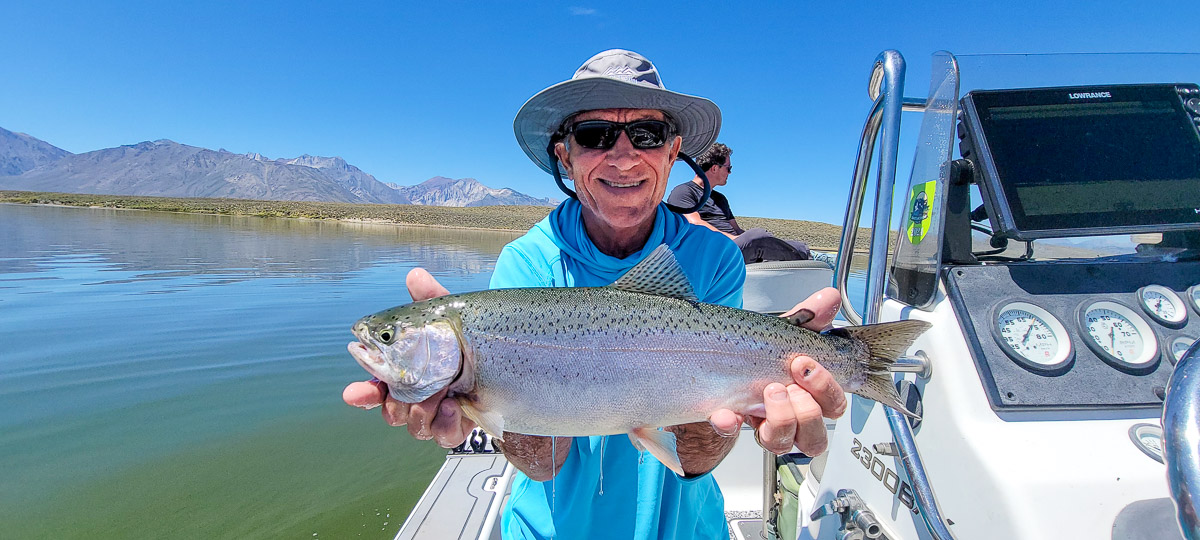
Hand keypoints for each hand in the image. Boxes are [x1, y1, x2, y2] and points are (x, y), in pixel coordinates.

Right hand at [342, 268, 476, 447]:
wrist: (515, 359)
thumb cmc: (475, 336)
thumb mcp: (453, 316)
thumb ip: (432, 298)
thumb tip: (415, 275)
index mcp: (409, 371)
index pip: (377, 387)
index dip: (363, 394)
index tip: (354, 394)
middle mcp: (420, 395)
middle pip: (392, 412)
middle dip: (396, 405)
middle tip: (411, 391)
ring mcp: (440, 412)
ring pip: (415, 427)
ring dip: (423, 412)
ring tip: (442, 393)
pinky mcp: (462, 425)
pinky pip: (444, 436)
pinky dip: (446, 424)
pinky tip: (456, 406)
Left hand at [708, 287, 847, 455]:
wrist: (715, 362)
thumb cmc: (759, 354)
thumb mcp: (785, 333)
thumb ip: (809, 318)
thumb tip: (830, 298)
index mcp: (808, 397)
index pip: (833, 408)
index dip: (825, 389)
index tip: (805, 363)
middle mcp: (789, 418)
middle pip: (814, 437)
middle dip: (806, 410)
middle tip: (787, 382)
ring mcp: (759, 424)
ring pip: (781, 442)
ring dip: (780, 420)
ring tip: (770, 392)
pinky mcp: (729, 423)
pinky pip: (730, 432)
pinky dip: (729, 423)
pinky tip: (727, 412)